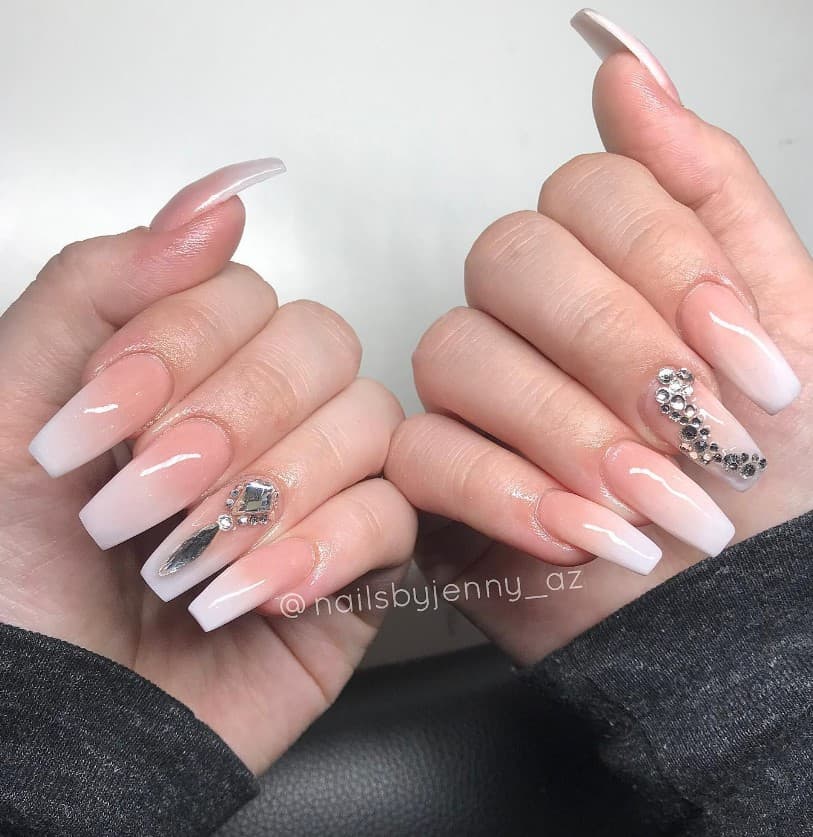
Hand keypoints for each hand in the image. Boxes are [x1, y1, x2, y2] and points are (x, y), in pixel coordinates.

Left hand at [0, 161, 415, 772]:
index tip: (101, 414)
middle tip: (144, 493)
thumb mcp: (8, 414)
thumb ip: (96, 287)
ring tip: (188, 558)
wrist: (54, 734)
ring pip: (369, 420)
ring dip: (270, 491)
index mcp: (186, 371)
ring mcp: (319, 486)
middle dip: (232, 416)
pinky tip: (250, 591)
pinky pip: (395, 515)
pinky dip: (323, 547)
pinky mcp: (359, 562)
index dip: (181, 339)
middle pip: (320, 342)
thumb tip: (215, 203)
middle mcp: (263, 416)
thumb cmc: (13, 588)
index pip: (240, 289)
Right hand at [386, 22, 810, 663]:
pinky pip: (423, 452)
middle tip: (695, 424)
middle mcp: (531, 322)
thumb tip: (628, 76)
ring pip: (456, 351)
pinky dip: (504, 490)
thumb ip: (707, 194)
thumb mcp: (785, 322)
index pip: (588, 193)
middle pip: (510, 258)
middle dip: (612, 343)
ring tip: (655, 501)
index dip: (661, 261)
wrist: (738, 611)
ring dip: (566, 429)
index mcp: (609, 271)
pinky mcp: (437, 477)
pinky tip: (582, 532)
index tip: (738, 350)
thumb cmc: (777, 479)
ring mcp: (476, 396)